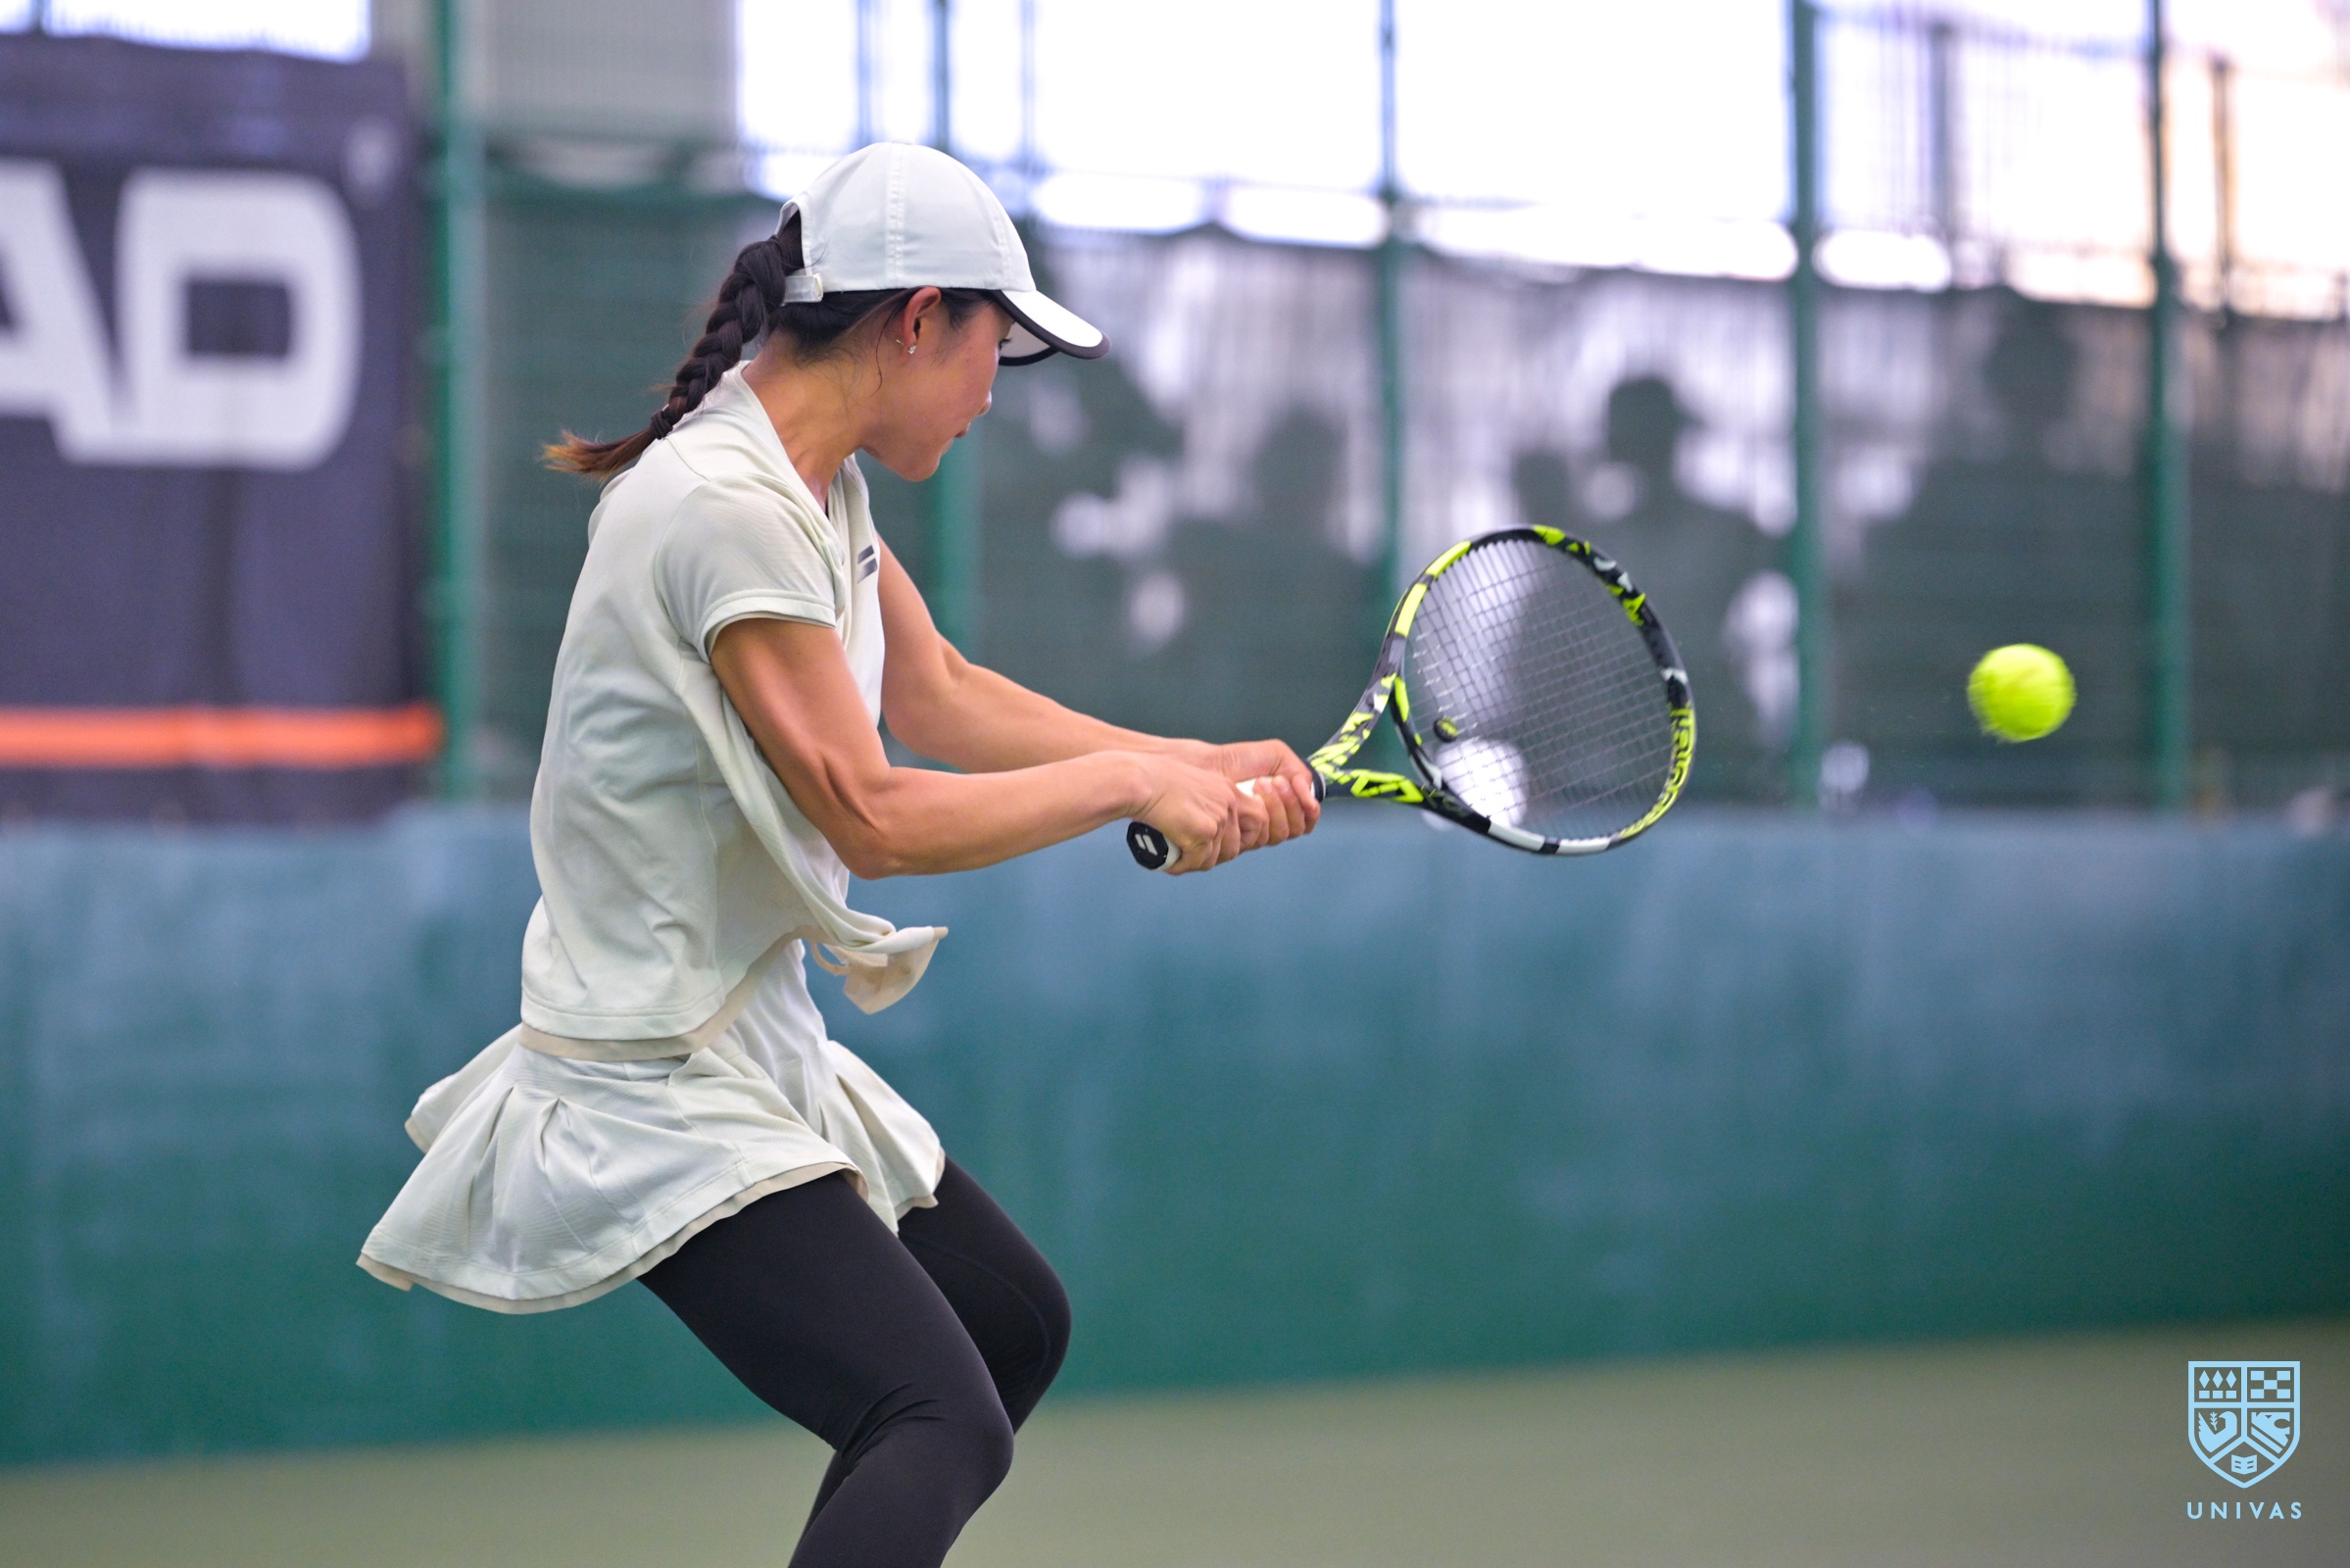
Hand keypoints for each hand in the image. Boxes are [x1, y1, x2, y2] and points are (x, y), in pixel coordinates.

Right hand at [1131, 754, 1247, 873]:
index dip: (1244, 837)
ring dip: (1195, 863)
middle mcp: (1228, 803)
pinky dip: (1181, 865)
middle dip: (1216, 856)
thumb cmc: (1153, 780)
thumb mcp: (1191, 786)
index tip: (1220, 843)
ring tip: (1176, 858)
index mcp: (1228, 789)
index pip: (1259, 819)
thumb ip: (1205, 802)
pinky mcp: (1203, 833)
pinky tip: (1168, 861)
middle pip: (1237, 846)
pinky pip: (1197, 862)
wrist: (1138, 780)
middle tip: (1194, 856)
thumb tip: (1208, 832)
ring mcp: (1218, 819)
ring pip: (1215, 858)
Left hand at [1212, 740, 1319, 849]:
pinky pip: (1262, 838)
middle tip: (1275, 781)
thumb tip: (1310, 799)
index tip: (1295, 784)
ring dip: (1276, 807)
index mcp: (1283, 807)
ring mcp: (1255, 833)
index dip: (1308, 808)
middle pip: (1296, 829)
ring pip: (1280, 834)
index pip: (1306, 821)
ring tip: (1261, 783)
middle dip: (1290, 803)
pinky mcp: (1239, 840)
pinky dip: (1263, 815)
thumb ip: (1301, 774)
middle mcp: (1271, 824)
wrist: (1210, 765)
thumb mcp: (1278, 757)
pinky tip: (1252, 795)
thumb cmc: (1238, 760)